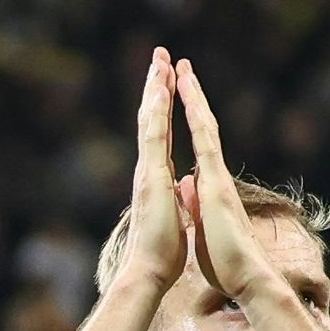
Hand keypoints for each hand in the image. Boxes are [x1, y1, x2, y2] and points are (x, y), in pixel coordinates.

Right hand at [111, 48, 187, 304]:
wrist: (148, 272)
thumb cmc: (161, 254)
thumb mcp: (176, 219)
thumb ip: (178, 198)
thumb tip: (182, 186)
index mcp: (158, 179)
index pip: (163, 135)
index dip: (164, 109)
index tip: (166, 84)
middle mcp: (149, 169)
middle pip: (152, 120)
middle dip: (156, 88)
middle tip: (159, 58)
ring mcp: (147, 170)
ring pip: (150, 120)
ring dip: (155, 89)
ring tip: (159, 61)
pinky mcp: (151, 175)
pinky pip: (153, 134)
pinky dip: (155, 110)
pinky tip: (159, 88)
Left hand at [172, 60, 286, 305]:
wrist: (248, 279)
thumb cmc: (228, 263)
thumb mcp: (204, 227)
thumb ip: (197, 202)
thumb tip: (187, 185)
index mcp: (211, 188)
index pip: (200, 145)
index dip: (191, 118)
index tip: (182, 95)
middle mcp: (216, 176)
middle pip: (204, 128)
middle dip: (192, 96)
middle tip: (183, 67)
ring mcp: (218, 178)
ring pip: (205, 127)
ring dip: (194, 96)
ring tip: (183, 68)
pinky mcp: (218, 185)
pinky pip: (205, 142)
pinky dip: (196, 117)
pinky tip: (188, 96)